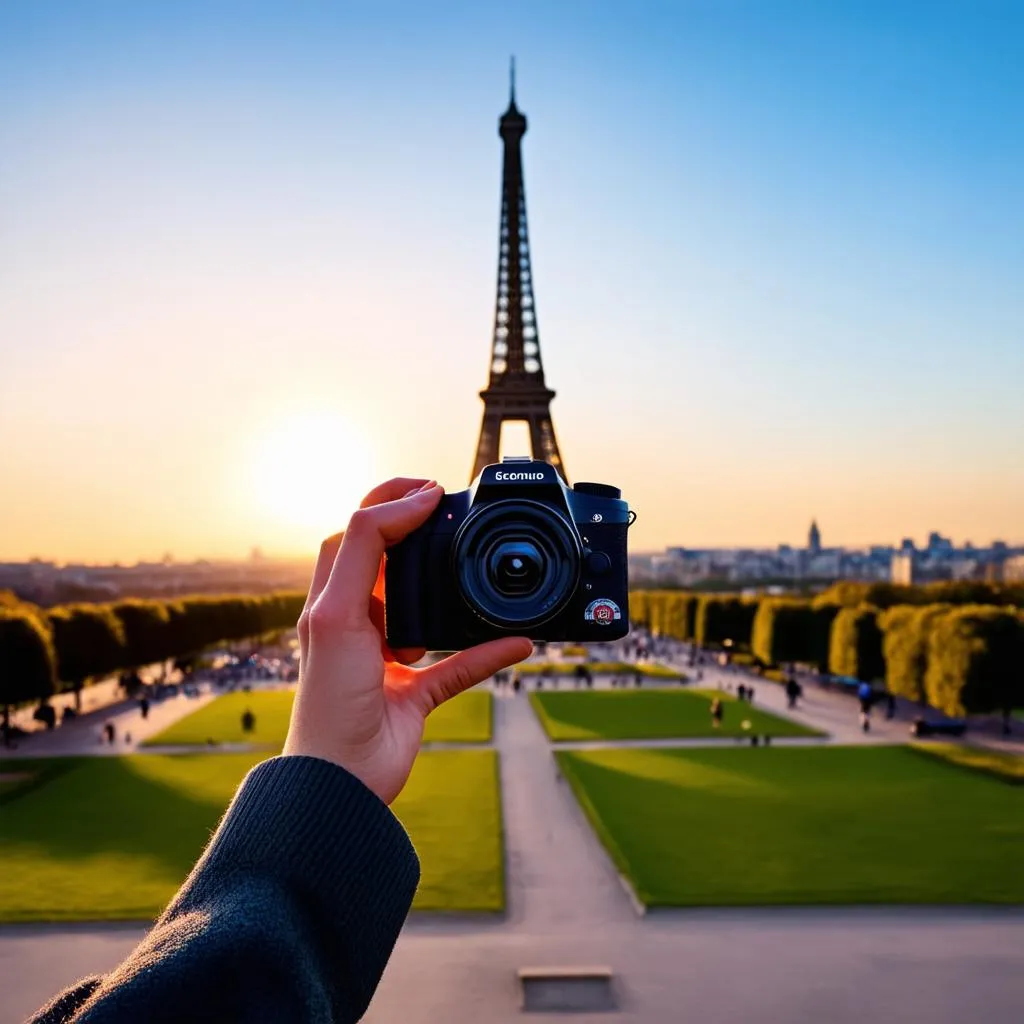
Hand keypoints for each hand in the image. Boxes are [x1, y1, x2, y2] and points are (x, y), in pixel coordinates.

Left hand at [283, 477, 531, 803]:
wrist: (340, 780)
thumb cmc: (327, 697)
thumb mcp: (338, 610)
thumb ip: (365, 549)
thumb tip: (411, 503)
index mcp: (331, 600)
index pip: (356, 533)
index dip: (388, 503)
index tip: (432, 489)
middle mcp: (357, 624)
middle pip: (390, 562)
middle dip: (421, 533)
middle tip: (457, 511)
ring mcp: (387, 659)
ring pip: (427, 612)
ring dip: (453, 591)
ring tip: (477, 562)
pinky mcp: (414, 694)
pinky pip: (460, 664)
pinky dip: (488, 651)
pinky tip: (519, 642)